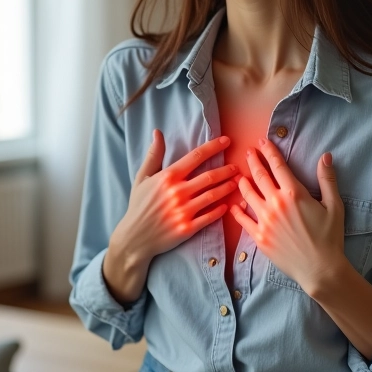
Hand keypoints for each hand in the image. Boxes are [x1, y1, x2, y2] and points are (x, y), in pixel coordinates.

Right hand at [106, 131, 237, 295]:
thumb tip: (158, 132)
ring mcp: (183, 211)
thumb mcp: (142, 178)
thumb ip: (153, 155)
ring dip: (228, 188)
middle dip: (227, 170)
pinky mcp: (187, 228)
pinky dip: (220, 210)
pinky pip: (209, 217)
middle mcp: (177, 192)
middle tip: (237, 167)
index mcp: (167, 177)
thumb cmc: (138, 206)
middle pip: (209, 177)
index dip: (213, 147)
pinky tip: (228, 205)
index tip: (227, 141)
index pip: (196, 157)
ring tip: (238, 182)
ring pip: (213, 195)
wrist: (133, 238)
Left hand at [230, 137, 344, 294]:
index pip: (278, 166)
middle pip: (260, 176)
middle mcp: (276, 203)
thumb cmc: (330, 237)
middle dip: (253, 161)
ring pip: (248, 195)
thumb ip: (327, 179)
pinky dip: (237, 211)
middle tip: (248, 152)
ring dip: (243, 182)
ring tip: (239, 175)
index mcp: (294, 193)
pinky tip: (234, 205)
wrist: (320, 269)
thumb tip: (325, 156)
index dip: (269, 151)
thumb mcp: (334, 206)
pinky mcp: (259, 237)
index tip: (262, 142)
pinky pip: (243, 220)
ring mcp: (265, 220)